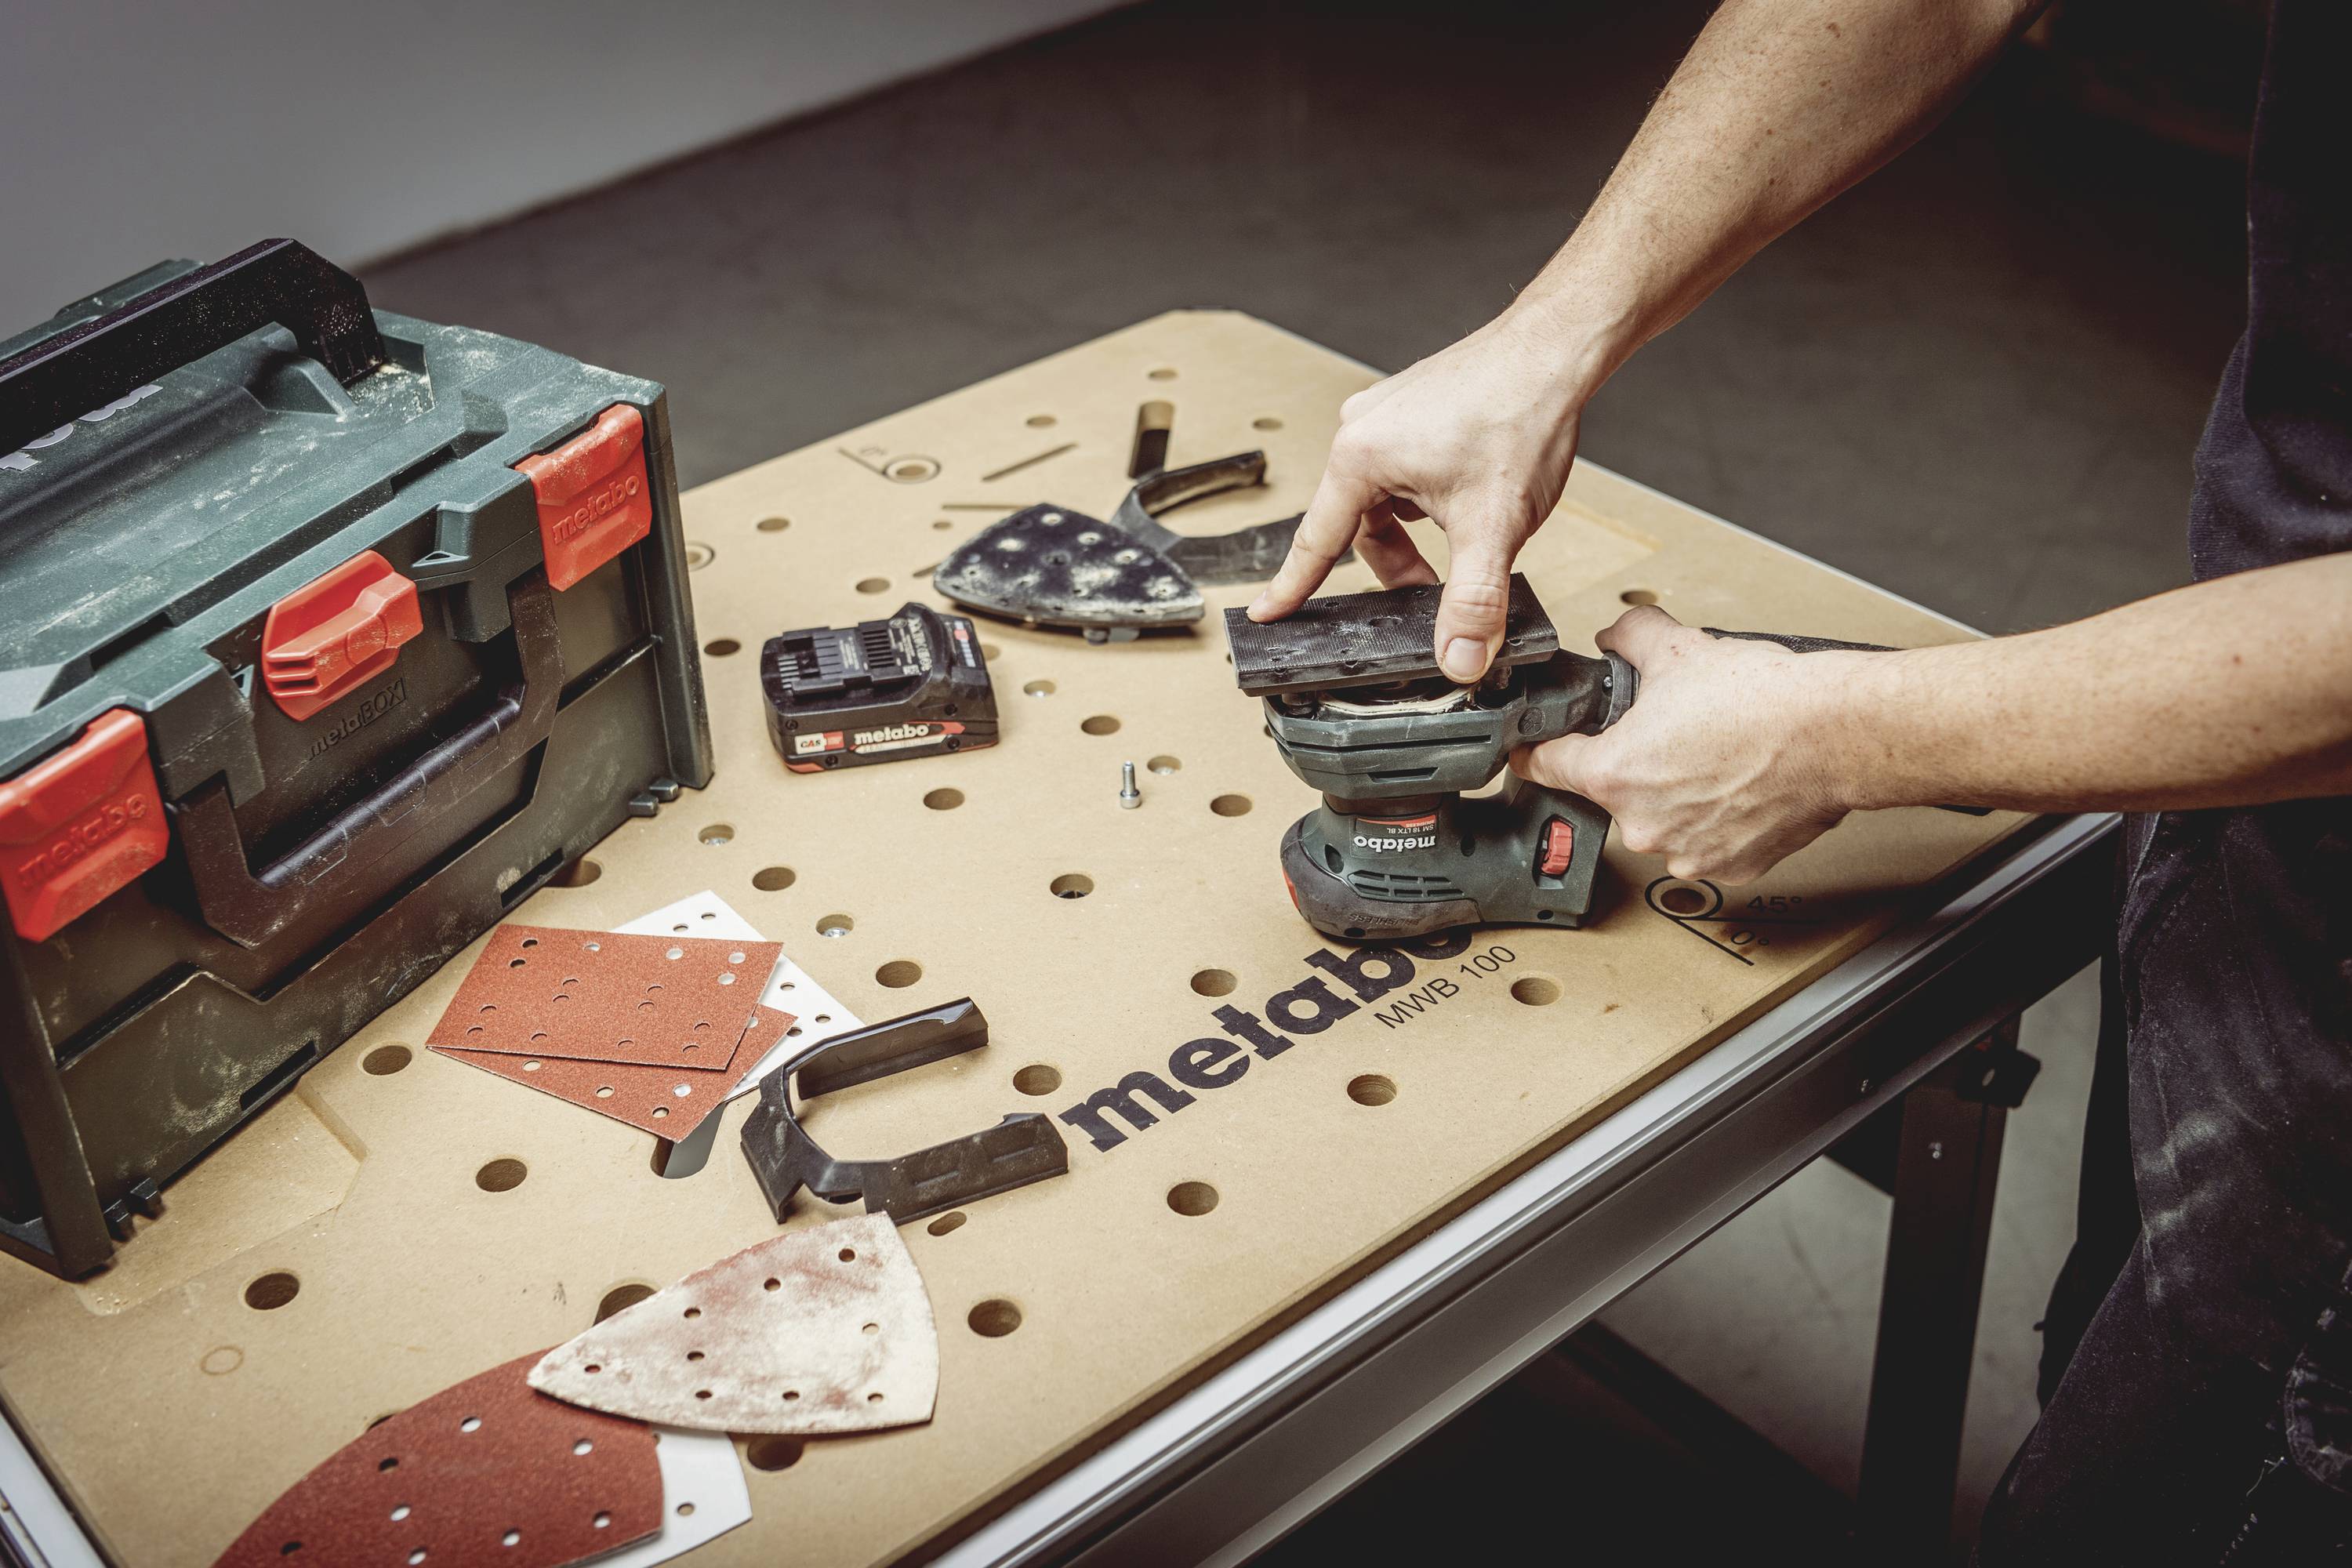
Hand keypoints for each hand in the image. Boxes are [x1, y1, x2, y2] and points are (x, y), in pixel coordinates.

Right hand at [1246, 314, 1597, 682]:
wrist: (1556, 350)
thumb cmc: (1519, 411)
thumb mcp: (1493, 525)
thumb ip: (1473, 601)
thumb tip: (1459, 660)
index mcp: (1359, 457)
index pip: (1316, 542)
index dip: (1291, 587)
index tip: (1265, 613)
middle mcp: (1361, 430)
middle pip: (1358, 526)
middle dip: (1395, 566)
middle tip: (1436, 593)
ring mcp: (1386, 416)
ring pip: (1385, 502)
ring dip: (1417, 533)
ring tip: (1466, 541)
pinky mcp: (1413, 410)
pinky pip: (1404, 473)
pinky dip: (1429, 501)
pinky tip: (1470, 501)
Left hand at [1513, 606, 1862, 882]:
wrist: (1834, 734)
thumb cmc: (1763, 700)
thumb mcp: (1678, 648)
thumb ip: (1630, 638)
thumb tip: (1616, 635)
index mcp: (1614, 775)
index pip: (1545, 766)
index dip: (1539, 748)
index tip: (1537, 748)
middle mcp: (1642, 825)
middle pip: (1613, 791)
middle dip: (1634, 764)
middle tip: (1672, 735)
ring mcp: (1686, 853)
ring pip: (1661, 819)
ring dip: (1676, 795)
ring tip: (1713, 757)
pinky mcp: (1730, 867)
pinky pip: (1705, 842)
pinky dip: (1716, 819)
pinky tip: (1738, 786)